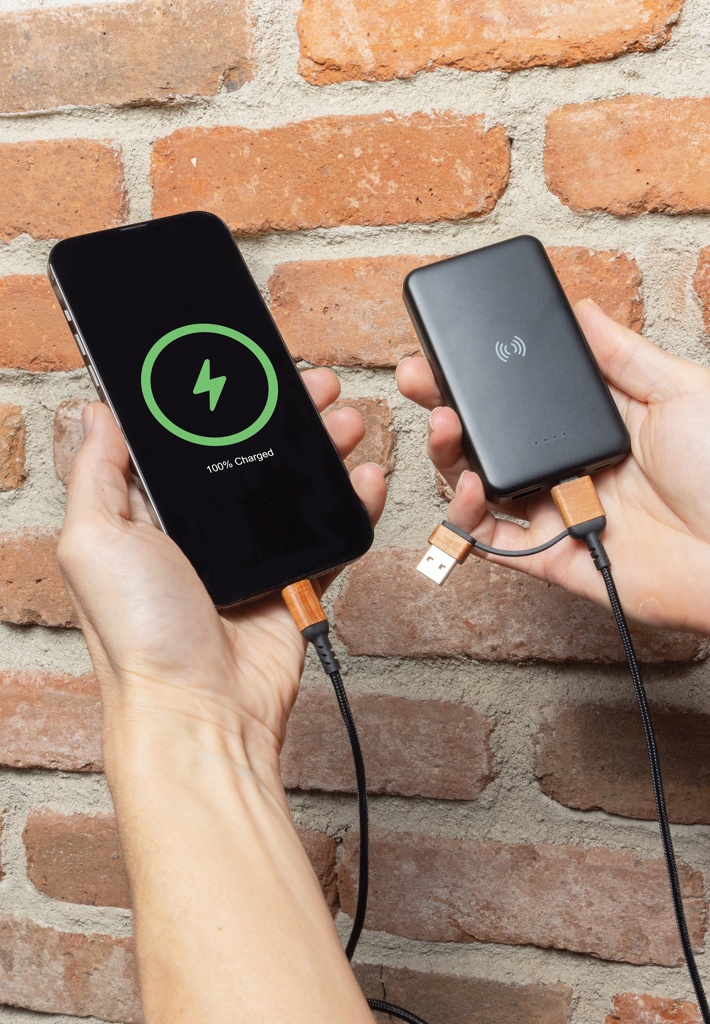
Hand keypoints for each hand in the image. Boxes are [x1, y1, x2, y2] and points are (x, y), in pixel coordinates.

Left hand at [58, 368, 385, 788]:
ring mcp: (250, 556)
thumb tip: (98, 411)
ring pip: (296, 486)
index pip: (188, 438)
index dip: (218, 398)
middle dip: (284, 413)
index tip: (245, 367)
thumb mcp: (93, 541)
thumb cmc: (139, 635)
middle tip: (312, 386)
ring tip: (346, 419)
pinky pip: (329, 533)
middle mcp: (201, 530)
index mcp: (149, 513)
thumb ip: (96, 473)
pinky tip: (364, 475)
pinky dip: (352, 503)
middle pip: (251, 453)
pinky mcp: (292, 580)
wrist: (201, 708)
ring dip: (323, 448)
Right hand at [397, 298, 709, 633]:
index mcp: (596, 424)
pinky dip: (467, 517)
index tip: (451, 347)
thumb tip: (581, 311)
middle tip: (416, 376)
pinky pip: (493, 541)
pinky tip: (470, 485)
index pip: (525, 394)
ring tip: (444, 425)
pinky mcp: (551, 557)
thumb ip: (624, 356)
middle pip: (491, 437)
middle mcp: (569, 465)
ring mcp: (557, 510)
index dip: (484, 373)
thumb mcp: (682, 393)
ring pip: (480, 485)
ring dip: (449, 455)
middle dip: (446, 405)